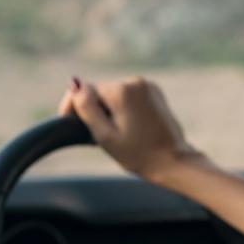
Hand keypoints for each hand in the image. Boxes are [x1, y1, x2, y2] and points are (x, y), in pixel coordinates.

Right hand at [58, 76, 200, 184]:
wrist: (174, 161)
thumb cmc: (139, 154)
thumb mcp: (105, 136)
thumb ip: (87, 108)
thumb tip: (74, 83)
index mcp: (123, 91)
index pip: (85, 90)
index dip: (74, 106)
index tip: (69, 123)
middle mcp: (136, 82)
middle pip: (101, 92)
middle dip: (95, 111)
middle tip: (95, 138)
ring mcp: (148, 86)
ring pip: (114, 95)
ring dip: (109, 111)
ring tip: (113, 135)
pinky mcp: (155, 93)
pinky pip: (129, 96)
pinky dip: (123, 109)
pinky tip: (127, 128)